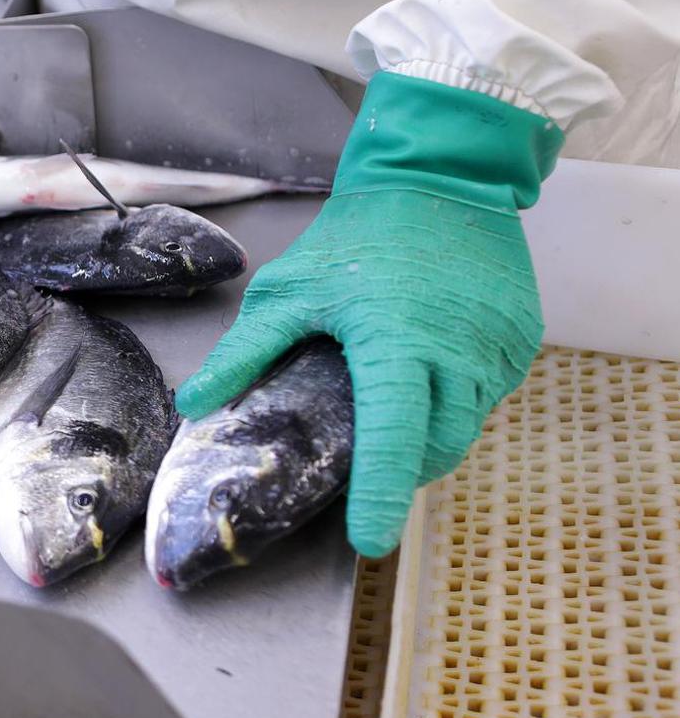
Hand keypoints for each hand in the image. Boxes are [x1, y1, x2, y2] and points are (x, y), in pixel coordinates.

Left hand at [175, 72, 563, 556]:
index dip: (378, 496)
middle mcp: (458, 354)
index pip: (391, 440)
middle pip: (436, 449)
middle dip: (402, 470)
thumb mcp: (288, 290)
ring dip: (430, 432)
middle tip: (368, 465)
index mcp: (397, 344)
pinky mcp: (523, 338)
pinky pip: (489, 392)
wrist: (440, 175)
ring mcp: (499, 347)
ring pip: (466, 426)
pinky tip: (429, 368)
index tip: (368, 541)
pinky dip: (458, 398)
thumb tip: (194, 404)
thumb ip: (244, 352)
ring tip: (395, 403)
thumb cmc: (355, 236)